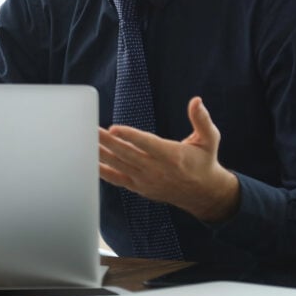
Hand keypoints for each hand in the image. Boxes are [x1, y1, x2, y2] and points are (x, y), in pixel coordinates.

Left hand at [98, 96, 239, 222]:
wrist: (203, 194)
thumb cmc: (204, 161)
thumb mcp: (209, 139)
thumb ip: (202, 120)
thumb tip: (196, 100)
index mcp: (173, 156)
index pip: (147, 144)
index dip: (130, 136)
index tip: (114, 128)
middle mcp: (157, 170)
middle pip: (127, 154)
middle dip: (107, 141)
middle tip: (90, 129)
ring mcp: (146, 181)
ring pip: (119, 166)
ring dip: (100, 153)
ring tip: (85, 141)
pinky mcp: (139, 188)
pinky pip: (117, 180)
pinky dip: (103, 171)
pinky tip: (89, 162)